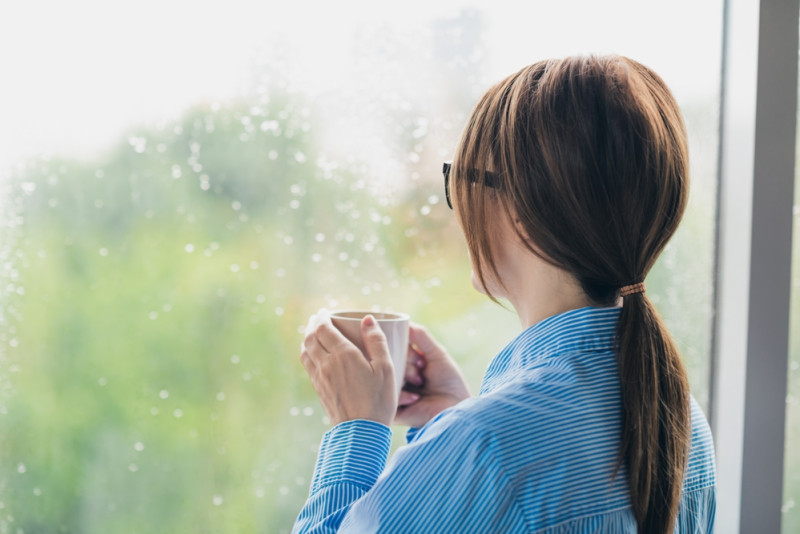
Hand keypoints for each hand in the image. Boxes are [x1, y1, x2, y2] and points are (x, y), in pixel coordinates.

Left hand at [300, 311, 397, 426]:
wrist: (361, 433)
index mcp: (343, 355)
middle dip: (312, 325)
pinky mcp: (319, 390)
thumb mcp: (386, 368)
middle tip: (318, 318)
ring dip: (307, 338)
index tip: (325, 311)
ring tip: (313, 333)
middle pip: (310, 338)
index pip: (324, 328)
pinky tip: (315, 355)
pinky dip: (308, 353)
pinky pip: (308, 365)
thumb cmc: (378, 400)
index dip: (322, 317)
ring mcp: (320, 378)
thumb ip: (376, 341)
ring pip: (305, 351)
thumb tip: (368, 319)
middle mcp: (326, 364)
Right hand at [395, 323, 470, 427]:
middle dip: (405, 363)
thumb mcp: (437, 354)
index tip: (420, 357)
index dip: (403, 349)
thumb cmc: (450, 382)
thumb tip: (405, 322)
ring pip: (386, 377)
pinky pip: (387, 397)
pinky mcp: (394, 410)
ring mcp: (394, 393)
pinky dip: (402, 393)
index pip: (394, 350)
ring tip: (420, 381)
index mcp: (406, 365)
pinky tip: (416, 396)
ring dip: (404, 376)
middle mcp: (398, 378)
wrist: (457, 408)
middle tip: (421, 368)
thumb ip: (421, 337)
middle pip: (388, 362)